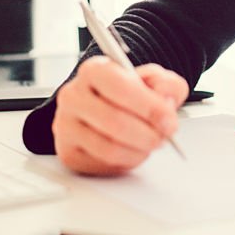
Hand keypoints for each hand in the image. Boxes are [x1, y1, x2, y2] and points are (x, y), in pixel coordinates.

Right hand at [53, 57, 188, 175]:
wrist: (103, 107)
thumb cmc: (128, 93)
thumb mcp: (152, 80)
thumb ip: (166, 85)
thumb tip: (165, 100)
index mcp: (94, 70)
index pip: (120, 88)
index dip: (149, 107)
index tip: (168, 119)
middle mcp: (73, 96)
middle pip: (114, 122)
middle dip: (148, 134)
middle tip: (164, 137)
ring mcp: (66, 125)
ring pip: (109, 148)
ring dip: (139, 151)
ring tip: (149, 144)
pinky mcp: (68, 152)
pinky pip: (102, 164)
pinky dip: (126, 162)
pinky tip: (132, 150)